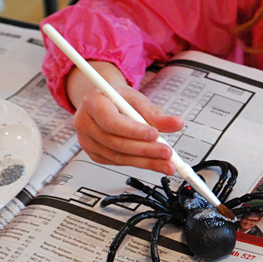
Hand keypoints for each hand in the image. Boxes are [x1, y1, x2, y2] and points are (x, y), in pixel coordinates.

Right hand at [66, 61, 184, 174]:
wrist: (105, 102)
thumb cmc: (119, 98)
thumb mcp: (137, 99)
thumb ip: (156, 113)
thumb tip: (176, 124)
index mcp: (93, 103)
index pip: (112, 121)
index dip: (133, 130)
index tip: (155, 134)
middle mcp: (85, 123)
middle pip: (116, 142)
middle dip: (145, 150)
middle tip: (167, 153)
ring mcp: (87, 141)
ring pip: (118, 156)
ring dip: (146, 161)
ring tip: (167, 163)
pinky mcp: (95, 154)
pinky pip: (118, 162)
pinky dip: (138, 163)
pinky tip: (154, 163)